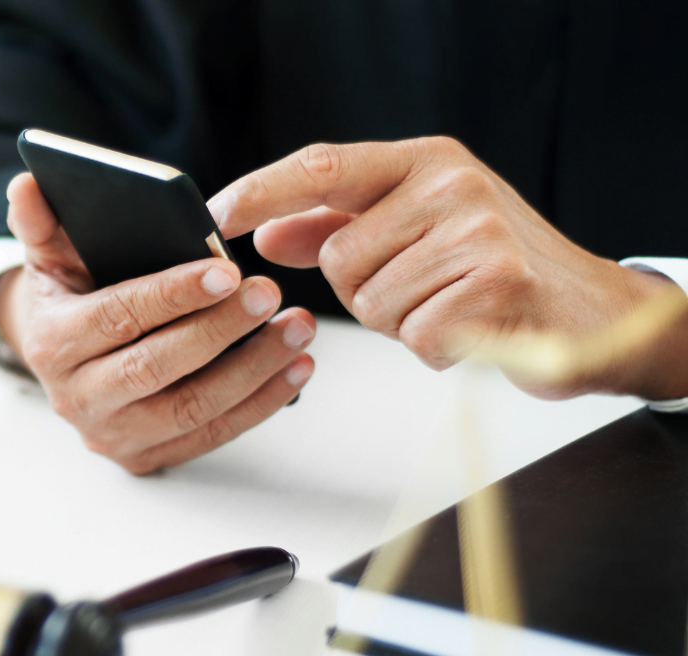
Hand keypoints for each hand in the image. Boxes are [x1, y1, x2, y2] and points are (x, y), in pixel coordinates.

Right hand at [0, 172, 316, 473]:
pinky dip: (260, 403)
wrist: (60, 361)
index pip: (116, 317)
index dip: (171, 294)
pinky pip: (211, 434)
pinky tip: (297, 367)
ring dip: (253, 369)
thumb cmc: (68, 297)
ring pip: (191, 408)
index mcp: (51, 344)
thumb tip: (27, 183)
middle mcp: (76, 399)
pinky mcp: (145, 458)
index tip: (226, 269)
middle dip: (218, 330)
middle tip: (268, 293)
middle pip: (155, 367)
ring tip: (297, 327)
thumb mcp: (48, 256)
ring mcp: (112, 436)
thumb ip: (39, 221)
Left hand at [208, 137, 687, 399]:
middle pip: (339, 256)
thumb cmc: (488, 270)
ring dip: (402, 321)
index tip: (214, 219)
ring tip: (451, 304)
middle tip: (422, 287)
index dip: (260, 192)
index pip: (320, 166)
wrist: (588, 312)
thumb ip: (337, 225)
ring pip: (373, 302)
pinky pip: (414, 336)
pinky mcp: (497, 285)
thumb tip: (266, 233)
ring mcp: (478, 230)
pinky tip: (470, 329)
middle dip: (365, 289)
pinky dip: (434, 348)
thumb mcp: (413, 230)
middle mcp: (451, 183)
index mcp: (424, 160)